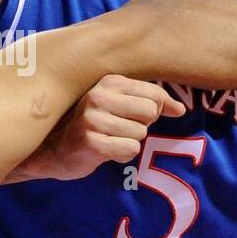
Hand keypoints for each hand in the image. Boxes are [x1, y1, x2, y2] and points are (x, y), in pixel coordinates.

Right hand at [13, 76, 185, 180]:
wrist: (54, 149)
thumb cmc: (93, 125)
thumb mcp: (120, 105)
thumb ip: (152, 102)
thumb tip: (182, 109)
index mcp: (109, 82)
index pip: (154, 94)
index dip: (155, 111)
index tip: (136, 117)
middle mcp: (99, 95)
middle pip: (150, 113)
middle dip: (141, 126)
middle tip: (120, 130)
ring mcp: (92, 118)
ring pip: (140, 134)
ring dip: (129, 142)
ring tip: (108, 140)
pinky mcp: (89, 141)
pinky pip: (129, 150)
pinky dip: (121, 155)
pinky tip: (104, 150)